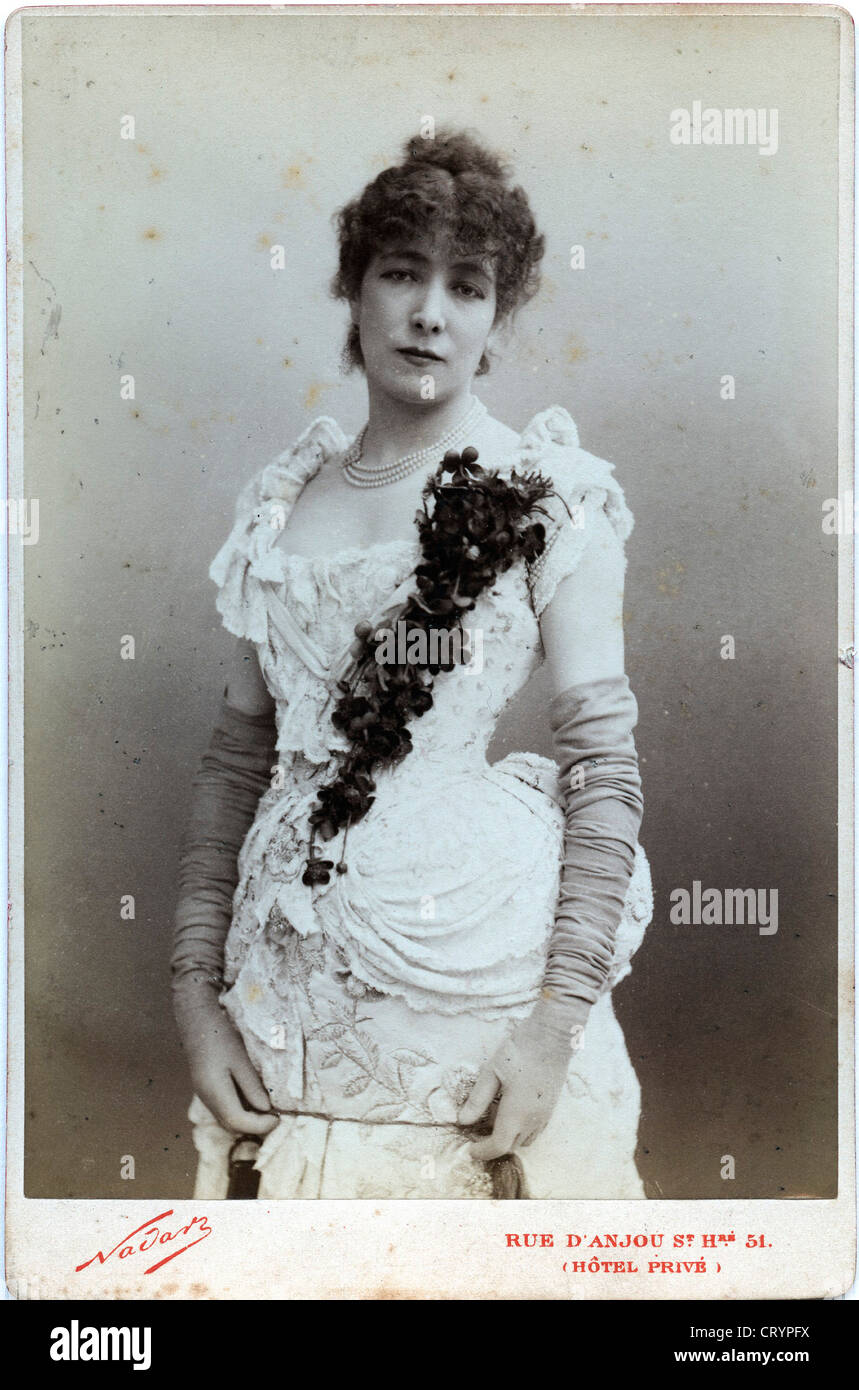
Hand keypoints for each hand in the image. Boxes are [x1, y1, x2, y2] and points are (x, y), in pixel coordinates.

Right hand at [173, 980, 278, 1136]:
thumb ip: (252, 1087)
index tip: (278, 1118)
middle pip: (231, 1126)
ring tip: (267, 1110)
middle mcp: (207, 1100)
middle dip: (255, 1127)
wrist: (196, 1022)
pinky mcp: (207, 1090)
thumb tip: (266, 1110)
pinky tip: (253, 1100)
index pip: (238, 1121)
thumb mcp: (241, 1060)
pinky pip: (224, 1110)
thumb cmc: (220, 1037)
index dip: (260, 1125)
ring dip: (247, 1120)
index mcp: (215, 1092)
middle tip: (276, 1116)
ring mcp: (205, 1096)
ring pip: (227, 1120)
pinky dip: (240, 1112)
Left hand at [458, 996, 586, 1159]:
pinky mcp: (551, 1106)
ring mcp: (545, 1115)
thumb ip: (477, 1099)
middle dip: (493, 1145)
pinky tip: (511, 1110)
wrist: (553, 1037)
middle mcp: (533, 1120)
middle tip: (477, 1132)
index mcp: (517, 1114)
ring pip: (525, 1139)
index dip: (483, 1151)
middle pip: (511, 1145)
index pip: (499, 1146)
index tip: (469, 1149)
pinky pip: (535, 1129)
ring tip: (493, 1118)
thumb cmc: (520, 1051)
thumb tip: (463, 1121)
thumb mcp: (492, 1072)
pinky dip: (521, 1129)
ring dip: (508, 1137)